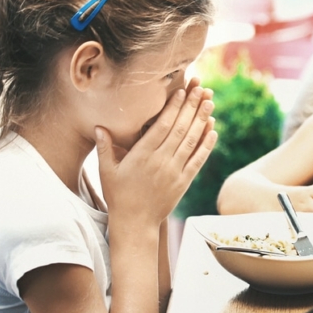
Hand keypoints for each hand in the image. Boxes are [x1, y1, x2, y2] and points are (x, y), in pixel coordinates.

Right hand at [96, 85, 217, 226]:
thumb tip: (99, 127)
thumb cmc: (118, 196)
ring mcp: (174, 171)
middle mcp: (161, 161)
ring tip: (210, 103)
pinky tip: (213, 130)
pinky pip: (198, 160)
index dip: (173, 107)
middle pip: (180, 128)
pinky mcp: (184, 182)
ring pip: (191, 141)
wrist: (135, 223)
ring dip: (202, 120)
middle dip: (192, 107)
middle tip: (202, 89)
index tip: (182, 92)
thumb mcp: (107, 171)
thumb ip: (105, 148)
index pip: (161, 125)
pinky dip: (206, 144)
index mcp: (142, 155)